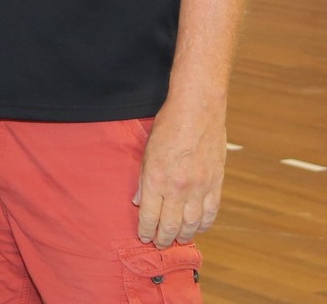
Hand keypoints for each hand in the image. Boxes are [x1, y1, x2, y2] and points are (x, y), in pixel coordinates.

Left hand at [133, 102, 226, 248]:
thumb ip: (144, 180)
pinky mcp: (216, 184)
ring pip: (192, 223)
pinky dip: (204, 224)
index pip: (150, 216)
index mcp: (157, 179)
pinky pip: (210, 212)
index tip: (143, 237)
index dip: (146, 230)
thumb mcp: (147, 152)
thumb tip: (139, 202)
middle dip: (163, 238)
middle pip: (170, 224)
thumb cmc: (168, 127)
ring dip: (183, 235)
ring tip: (177, 240)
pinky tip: (197, 228)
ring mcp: (200, 188)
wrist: (198, 112)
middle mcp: (179, 188)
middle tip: (159, 245)